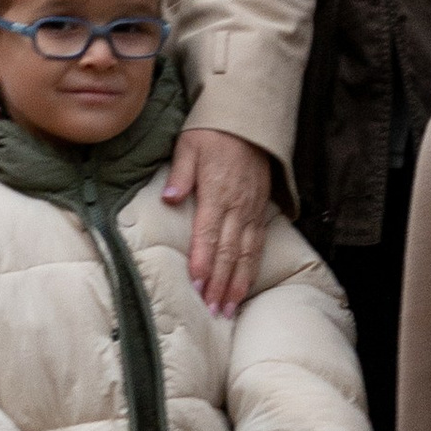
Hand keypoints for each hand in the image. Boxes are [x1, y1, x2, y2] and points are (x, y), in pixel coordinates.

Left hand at [160, 123, 272, 319]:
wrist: (248, 120)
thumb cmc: (213, 133)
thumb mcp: (189, 145)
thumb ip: (181, 174)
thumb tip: (169, 198)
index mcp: (218, 192)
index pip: (209, 233)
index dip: (204, 261)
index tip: (197, 285)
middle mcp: (238, 206)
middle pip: (229, 251)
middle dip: (221, 283)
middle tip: (213, 310)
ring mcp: (252, 209)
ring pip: (247, 253)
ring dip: (238, 282)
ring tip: (230, 308)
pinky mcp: (260, 210)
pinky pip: (259, 244)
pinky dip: (252, 268)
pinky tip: (246, 285)